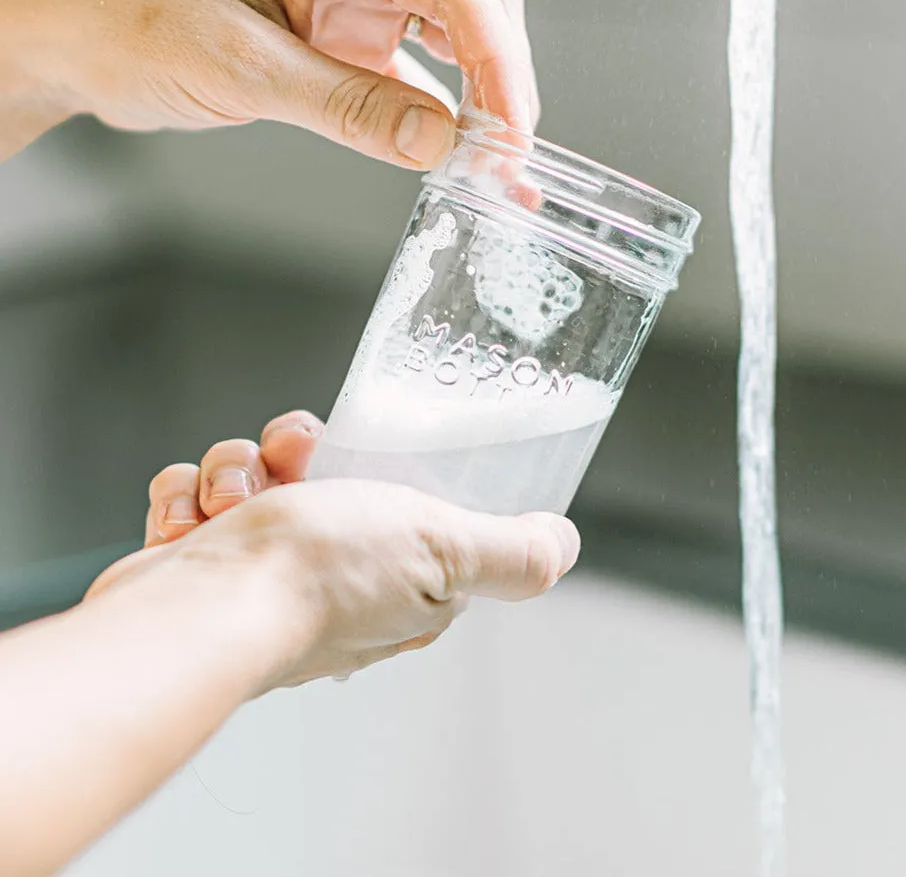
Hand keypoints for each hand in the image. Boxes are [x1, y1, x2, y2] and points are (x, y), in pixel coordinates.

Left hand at [5, 0, 538, 166]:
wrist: (83, 33)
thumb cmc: (137, 21)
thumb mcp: (246, 70)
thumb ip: (349, 107)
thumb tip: (439, 144)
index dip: (499, 65)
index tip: (511, 137)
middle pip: (475, 6)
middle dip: (504, 83)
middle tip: (509, 161)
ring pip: (459, 38)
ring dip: (485, 100)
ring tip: (498, 166)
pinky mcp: (349, 36)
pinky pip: (420, 72)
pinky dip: (446, 114)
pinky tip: (460, 154)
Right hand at [87, 410, 578, 687]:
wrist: (202, 613)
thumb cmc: (322, 576)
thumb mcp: (445, 547)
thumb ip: (511, 553)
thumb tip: (562, 545)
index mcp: (400, 582)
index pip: (403, 498)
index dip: (385, 463)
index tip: (365, 447)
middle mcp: (332, 580)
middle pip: (323, 471)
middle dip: (298, 453)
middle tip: (293, 462)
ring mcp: (262, 573)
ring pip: (256, 471)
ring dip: (238, 473)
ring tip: (233, 504)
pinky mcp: (206, 566)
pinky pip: (197, 494)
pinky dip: (188, 498)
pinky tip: (192, 522)